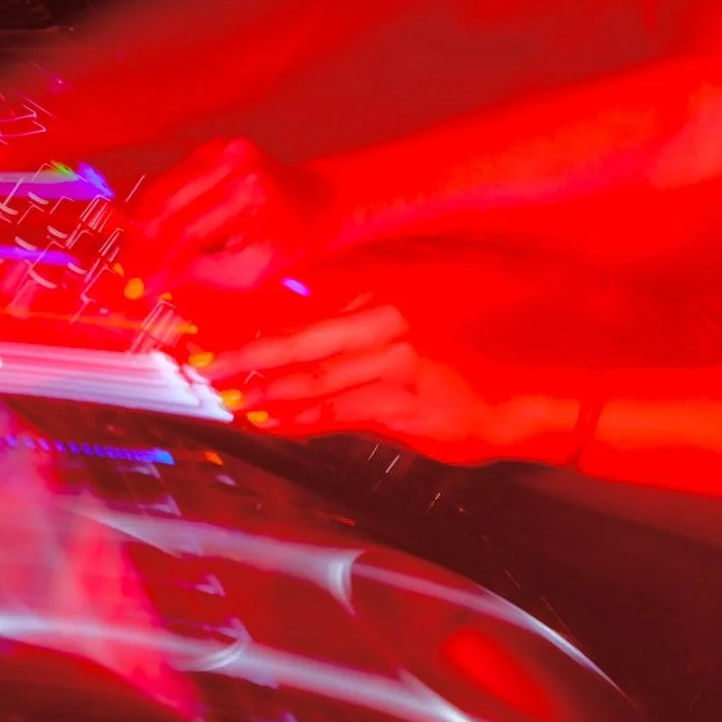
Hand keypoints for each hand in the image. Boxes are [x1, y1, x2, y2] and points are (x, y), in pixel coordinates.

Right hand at [125, 135, 331, 293]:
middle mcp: (233, 161)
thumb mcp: (250, 272)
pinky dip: (159, 209)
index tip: (140, 287)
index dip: (156, 263)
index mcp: (247, 193)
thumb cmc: (291, 242)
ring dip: (144, 227)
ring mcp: (221, 148)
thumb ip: (200, 275)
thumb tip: (152, 279)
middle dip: (142, 245)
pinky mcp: (212, 147)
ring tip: (137, 258)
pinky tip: (155, 235)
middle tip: (128, 273)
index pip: (186, 232)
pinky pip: (171, 182)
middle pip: (165, 207)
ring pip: (161, 192)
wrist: (319, 204)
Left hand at [205, 300, 573, 465]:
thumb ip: (356, 334)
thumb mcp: (408, 332)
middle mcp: (386, 322)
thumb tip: (295, 342)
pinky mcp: (401, 404)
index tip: (216, 333)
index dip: (256, 326)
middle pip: (297, 340)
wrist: (519, 400)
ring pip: (312, 381)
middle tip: (202, 368)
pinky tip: (270, 423)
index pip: (305, 310)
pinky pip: (335, 414)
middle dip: (242, 357)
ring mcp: (393, 363)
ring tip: (228, 400)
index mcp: (383, 298)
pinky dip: (296, 420)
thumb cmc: (462, 368)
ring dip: (263, 394)